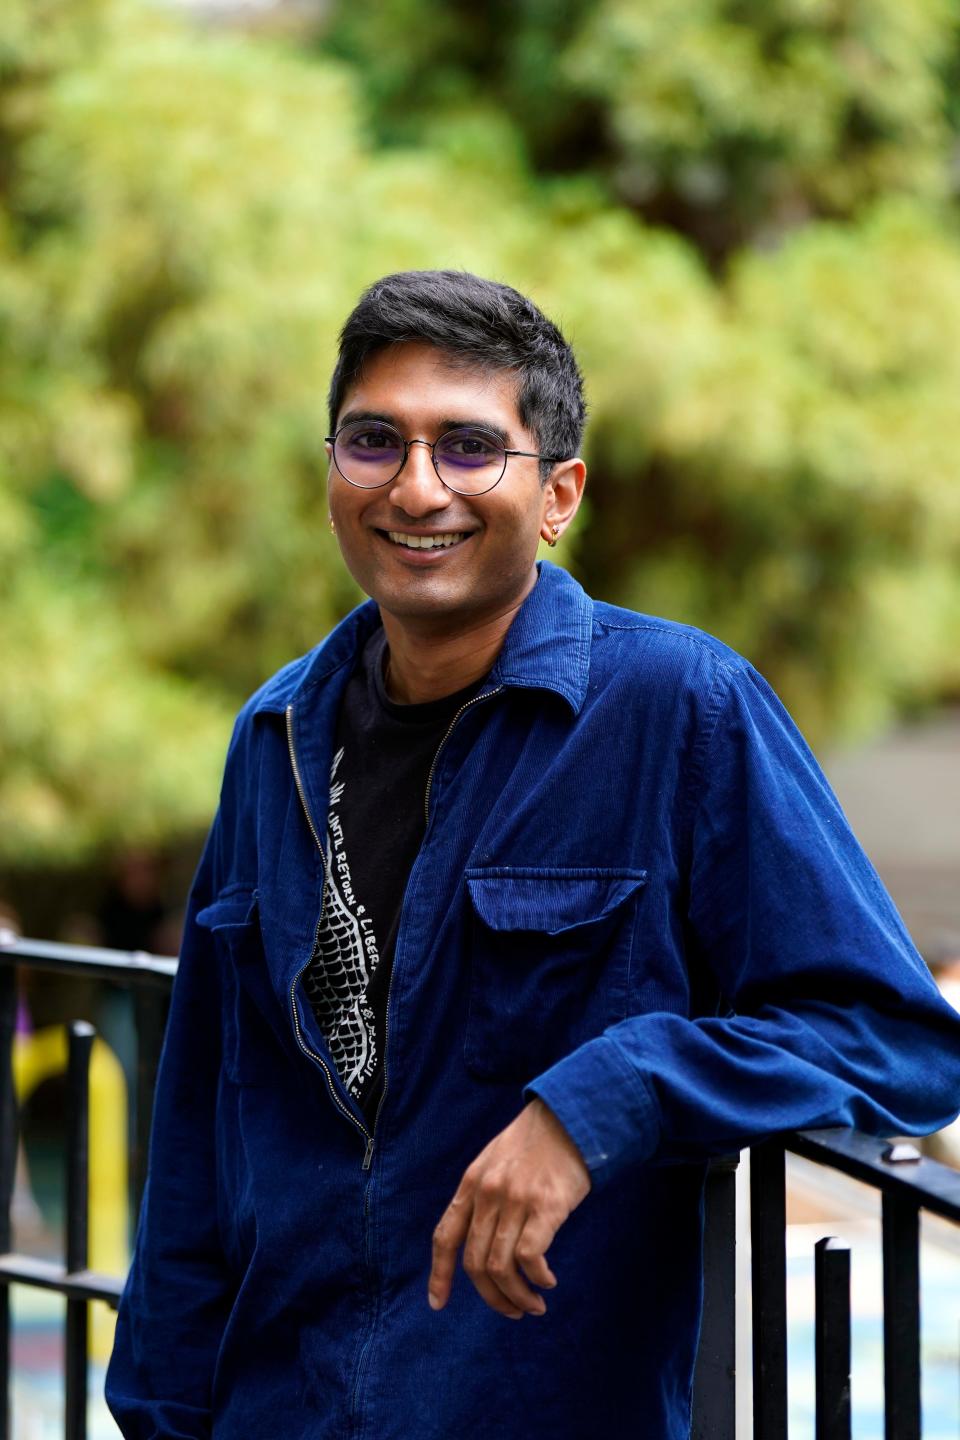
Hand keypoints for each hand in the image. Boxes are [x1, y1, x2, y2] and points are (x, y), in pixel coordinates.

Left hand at [428, 1098, 590, 1318]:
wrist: (569, 1117)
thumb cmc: (535, 1142)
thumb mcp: (494, 1161)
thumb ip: (482, 1195)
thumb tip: (480, 1239)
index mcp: (471, 1184)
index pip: (445, 1236)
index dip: (439, 1274)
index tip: (437, 1303)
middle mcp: (488, 1194)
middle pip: (476, 1263)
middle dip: (492, 1297)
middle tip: (512, 1311)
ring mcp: (515, 1200)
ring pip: (502, 1267)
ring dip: (517, 1296)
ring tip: (533, 1305)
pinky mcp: (545, 1207)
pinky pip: (530, 1257)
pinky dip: (537, 1279)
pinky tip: (548, 1282)